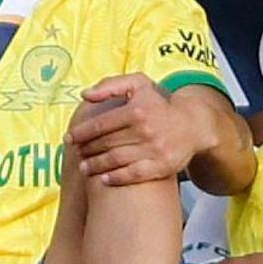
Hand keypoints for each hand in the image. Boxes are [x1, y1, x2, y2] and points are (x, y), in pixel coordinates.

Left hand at [67, 74, 207, 186]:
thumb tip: (84, 95)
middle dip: (86, 149)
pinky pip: (134, 175)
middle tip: (76, 153)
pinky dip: (116, 178)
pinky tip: (103, 179)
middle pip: (105, 144)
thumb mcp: (138, 84)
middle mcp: (145, 130)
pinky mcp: (162, 167)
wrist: (193, 124)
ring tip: (84, 167)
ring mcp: (154, 150)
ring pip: (116, 161)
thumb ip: (110, 86)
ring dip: (96, 165)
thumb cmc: (159, 103)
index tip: (70, 138)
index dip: (81, 133)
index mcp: (136, 110)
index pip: (100, 125)